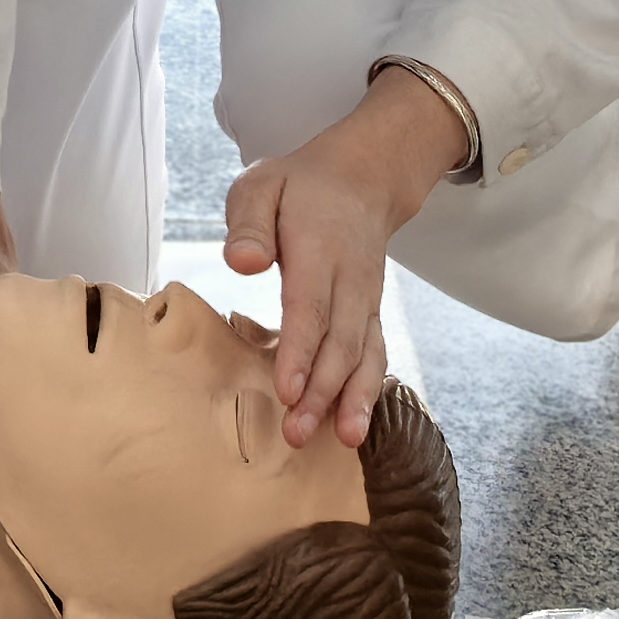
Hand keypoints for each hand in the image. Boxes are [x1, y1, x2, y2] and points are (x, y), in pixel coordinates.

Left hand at [218, 66, 469, 451]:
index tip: (288, 390)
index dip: (300, 351)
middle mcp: (351, 279)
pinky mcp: (371, 313)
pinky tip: (356, 427)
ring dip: (352, 400)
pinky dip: (369, 391)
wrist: (363, 178)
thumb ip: (248, 223)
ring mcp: (367, 299)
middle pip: (340, 342)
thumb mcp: (261, 184)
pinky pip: (375, 355)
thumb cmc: (299, 187)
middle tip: (298, 434)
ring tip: (341, 440)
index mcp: (319, 249)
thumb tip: (242, 263)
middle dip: (322, 392)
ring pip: (365, 355)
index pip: (310, 306)